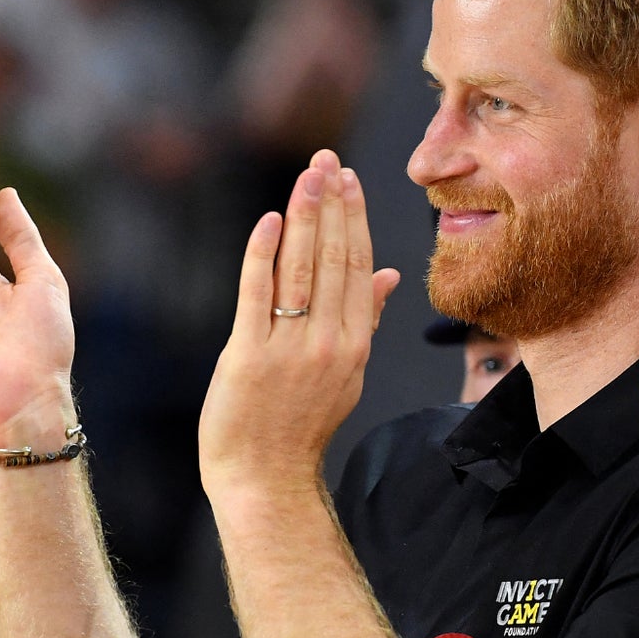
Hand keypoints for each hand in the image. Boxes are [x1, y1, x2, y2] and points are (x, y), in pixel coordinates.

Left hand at [197, 150, 399, 495]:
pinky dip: (263, 255)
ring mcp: (290, 350)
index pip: (358, 269)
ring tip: (307, 175)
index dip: (354, 220)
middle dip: (331, 205)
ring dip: (305, 217)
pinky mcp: (249, 357)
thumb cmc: (301, 425)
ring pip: (301, 270)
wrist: (266, 477)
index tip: (350, 180)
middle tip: (328, 160)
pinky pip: (257, 295)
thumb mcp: (346, 373)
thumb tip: (390, 275)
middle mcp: (328, 344)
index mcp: (355, 345)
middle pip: (333, 261)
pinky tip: (270, 220)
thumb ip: (366, 320)